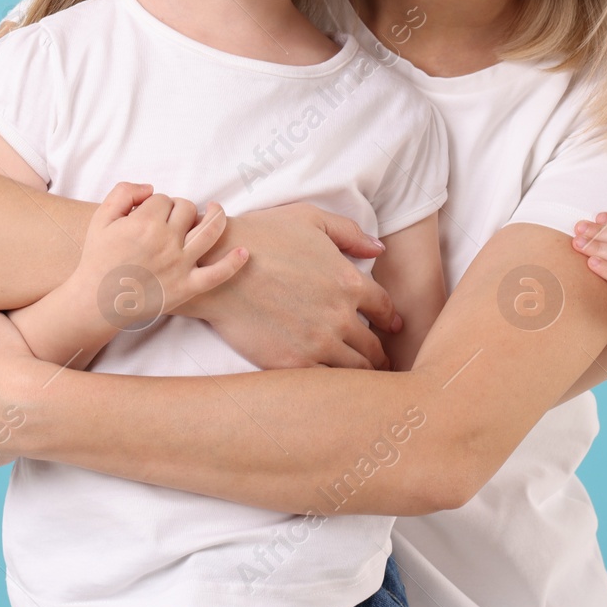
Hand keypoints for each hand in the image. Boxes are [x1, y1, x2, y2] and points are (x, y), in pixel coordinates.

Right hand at [75, 182, 249, 325]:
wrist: (96, 300)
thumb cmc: (97, 258)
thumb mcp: (101, 218)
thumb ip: (123, 193)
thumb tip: (151, 188)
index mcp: (145, 222)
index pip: (164, 200)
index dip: (158, 203)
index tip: (150, 213)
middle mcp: (166, 241)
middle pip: (187, 209)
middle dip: (181, 208)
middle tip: (173, 217)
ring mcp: (180, 264)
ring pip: (209, 231)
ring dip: (217, 217)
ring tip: (216, 211)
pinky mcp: (187, 287)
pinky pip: (217, 274)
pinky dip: (233, 263)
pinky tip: (243, 252)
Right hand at [177, 201, 396, 370]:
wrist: (215, 267)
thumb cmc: (261, 236)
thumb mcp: (310, 219)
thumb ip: (349, 233)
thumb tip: (379, 248)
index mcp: (348, 281)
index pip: (383, 307)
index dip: (389, 319)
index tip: (390, 327)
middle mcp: (339, 316)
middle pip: (374, 345)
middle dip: (380, 353)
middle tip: (381, 361)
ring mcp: (317, 343)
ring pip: (355, 369)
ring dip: (362, 373)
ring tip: (362, 379)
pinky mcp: (291, 364)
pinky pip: (325, 383)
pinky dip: (333, 386)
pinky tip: (331, 386)